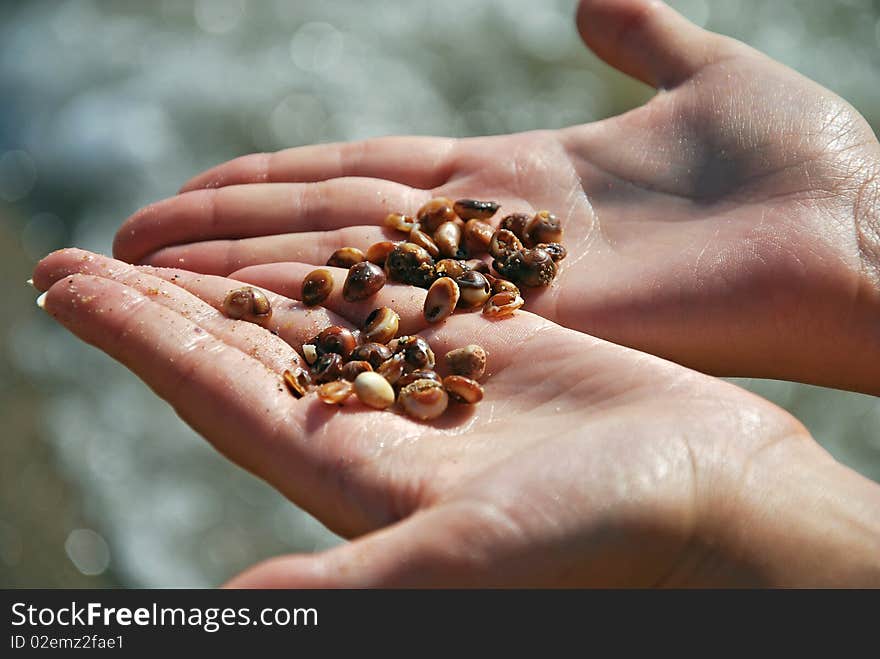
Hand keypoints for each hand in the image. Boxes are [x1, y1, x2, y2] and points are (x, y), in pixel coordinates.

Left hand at [33, 248, 879, 585]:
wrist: (716, 514)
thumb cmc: (600, 546)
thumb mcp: (457, 563)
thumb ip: (343, 587)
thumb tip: (226, 615)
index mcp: (350, 474)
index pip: (211, 394)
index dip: (135, 340)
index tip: (61, 288)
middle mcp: (377, 429)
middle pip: (239, 353)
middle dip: (158, 304)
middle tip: (79, 256)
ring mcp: (434, 386)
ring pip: (309, 319)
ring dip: (234, 280)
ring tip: (170, 240)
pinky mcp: (492, 348)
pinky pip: (394, 295)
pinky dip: (340, 264)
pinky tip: (298, 241)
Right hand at [111, 0, 879, 394]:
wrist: (864, 241)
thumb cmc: (802, 162)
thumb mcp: (704, 72)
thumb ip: (638, 37)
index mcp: (517, 182)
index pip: (367, 178)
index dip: (279, 181)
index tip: (198, 185)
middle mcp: (489, 240)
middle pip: (332, 228)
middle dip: (227, 232)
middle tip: (128, 238)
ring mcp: (505, 283)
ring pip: (346, 273)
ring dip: (243, 273)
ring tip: (146, 274)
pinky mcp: (535, 321)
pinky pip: (402, 313)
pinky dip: (315, 311)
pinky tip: (237, 313)